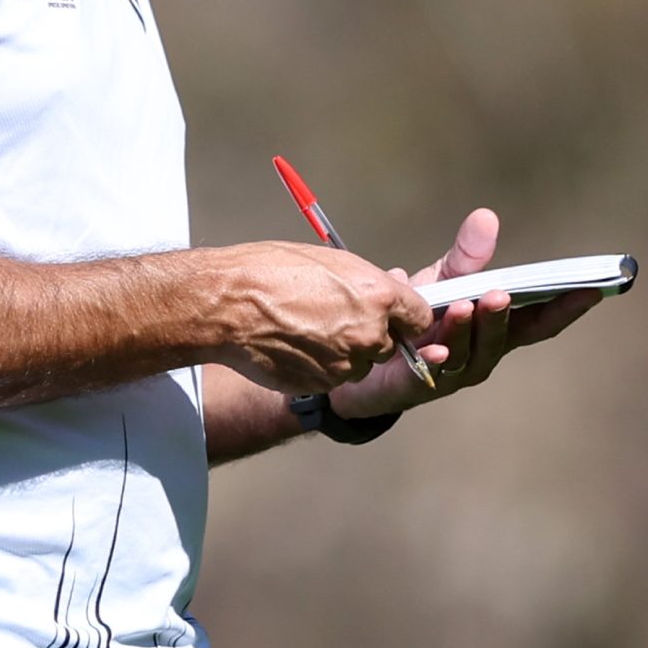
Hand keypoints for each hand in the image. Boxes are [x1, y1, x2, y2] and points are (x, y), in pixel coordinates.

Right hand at [205, 240, 434, 394]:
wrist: (228, 306)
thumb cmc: (271, 273)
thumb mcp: (330, 262)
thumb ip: (365, 284)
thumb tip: (384, 291)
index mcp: (377, 296)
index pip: (419, 318)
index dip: (406, 317)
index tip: (397, 317)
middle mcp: (369, 334)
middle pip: (389, 345)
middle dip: (370, 335)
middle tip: (336, 320)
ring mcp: (346, 365)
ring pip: (360, 365)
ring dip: (345, 354)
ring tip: (308, 331)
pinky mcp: (322, 385)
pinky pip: (332, 379)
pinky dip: (320, 368)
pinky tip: (295, 346)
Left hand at [328, 208, 604, 420]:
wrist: (369, 357)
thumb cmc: (418, 319)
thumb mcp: (444, 282)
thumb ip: (467, 257)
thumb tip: (486, 216)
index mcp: (498, 328)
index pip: (540, 319)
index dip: (567, 307)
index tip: (593, 288)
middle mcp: (485, 353)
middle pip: (506, 338)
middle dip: (505, 316)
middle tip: (501, 293)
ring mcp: (456, 371)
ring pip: (470, 353)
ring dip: (469, 330)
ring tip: (464, 306)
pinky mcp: (422, 384)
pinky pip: (431, 371)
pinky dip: (433, 357)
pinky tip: (432, 347)